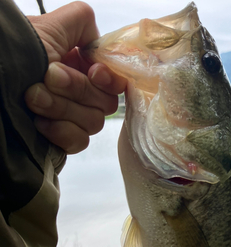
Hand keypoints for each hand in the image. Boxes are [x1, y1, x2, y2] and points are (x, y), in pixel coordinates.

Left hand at [25, 2, 126, 153]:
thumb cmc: (15, 53)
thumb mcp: (49, 27)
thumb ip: (81, 21)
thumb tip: (96, 39)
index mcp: (81, 68)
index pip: (115, 81)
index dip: (108, 79)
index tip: (93, 73)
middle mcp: (80, 95)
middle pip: (105, 103)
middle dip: (76, 90)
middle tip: (48, 77)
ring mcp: (72, 119)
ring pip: (93, 122)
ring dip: (62, 108)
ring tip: (33, 97)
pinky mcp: (63, 141)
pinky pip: (80, 141)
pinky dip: (61, 131)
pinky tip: (39, 122)